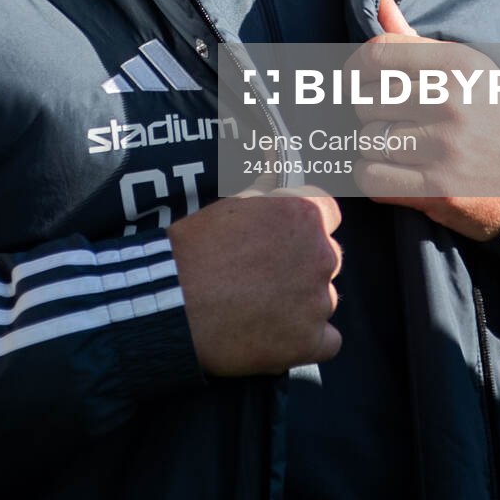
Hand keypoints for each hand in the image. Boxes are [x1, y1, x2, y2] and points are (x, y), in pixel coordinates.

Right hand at [167, 189, 342, 375]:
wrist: (171, 302)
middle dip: (301, 266)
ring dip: (300, 303)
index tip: (280, 241)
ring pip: (323, 299)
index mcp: (305, 214)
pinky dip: (306, 340)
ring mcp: (319, 301)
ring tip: (258, 308)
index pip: (328, 215)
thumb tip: (277, 157)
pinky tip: (276, 335)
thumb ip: (267, 190)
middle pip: (326, 258)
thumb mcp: (231, 205)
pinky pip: (327, 341)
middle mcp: (322, 254)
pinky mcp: (310, 341)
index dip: (302, 229)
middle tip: (262, 277)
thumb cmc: (194, 249)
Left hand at [356, 0, 499, 240]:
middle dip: (371, 114)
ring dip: (376, 148)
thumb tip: (382, 3)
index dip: (354, 69)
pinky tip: (397, 174)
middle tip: (396, 122)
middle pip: (365, 101)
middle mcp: (450, 100)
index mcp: (457, 64)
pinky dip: (375, 179)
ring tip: (403, 150)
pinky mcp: (438, 188)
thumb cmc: (497, 116)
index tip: (355, 82)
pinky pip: (371, 178)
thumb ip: (416, 41)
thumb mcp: (469, 70)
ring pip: (367, 140)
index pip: (377, 54)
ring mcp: (444, 146)